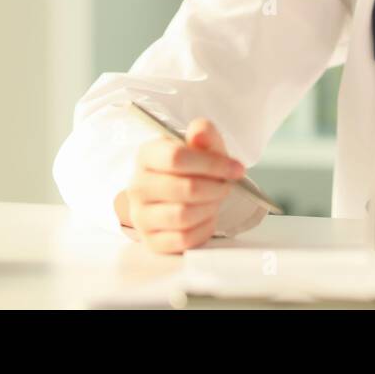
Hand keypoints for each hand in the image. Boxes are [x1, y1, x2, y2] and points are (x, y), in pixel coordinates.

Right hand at [117, 117, 246, 253]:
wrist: (189, 194)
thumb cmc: (195, 168)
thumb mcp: (204, 145)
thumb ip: (204, 134)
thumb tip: (199, 132)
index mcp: (147, 155)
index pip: (176, 157)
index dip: (212, 163)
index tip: (236, 168)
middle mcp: (137, 186)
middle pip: (185, 188)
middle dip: (215, 188)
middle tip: (226, 186)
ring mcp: (141, 216)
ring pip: (183, 215)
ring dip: (210, 207)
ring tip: (216, 199)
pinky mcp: (151, 241)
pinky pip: (183, 239)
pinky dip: (204, 228)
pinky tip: (207, 217)